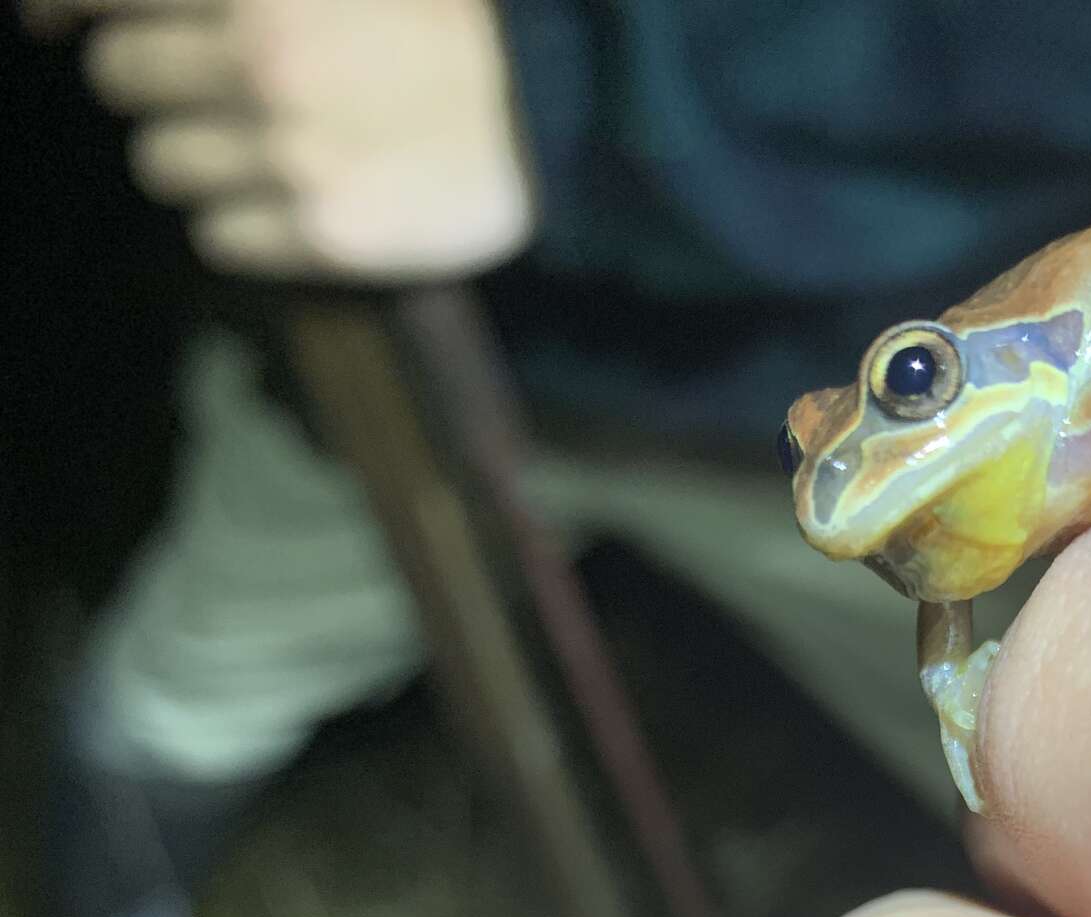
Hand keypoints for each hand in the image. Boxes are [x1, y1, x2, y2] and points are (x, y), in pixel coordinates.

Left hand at [55, 0, 534, 277]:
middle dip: (152, 86)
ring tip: (268, 153)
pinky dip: (243, 227)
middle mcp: (259, 53)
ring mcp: (289, 150)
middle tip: (211, 93)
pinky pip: (218, 240)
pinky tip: (298, 203)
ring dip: (197, 161)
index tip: (45, 20)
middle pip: (118, 79)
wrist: (561, 113)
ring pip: (160, 165)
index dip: (56, 3)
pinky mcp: (324, 234)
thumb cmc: (452, 23)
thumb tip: (143, 8)